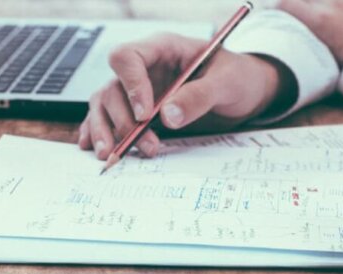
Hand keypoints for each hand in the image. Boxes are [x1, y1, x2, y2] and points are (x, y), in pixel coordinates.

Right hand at [78, 33, 293, 159]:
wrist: (246, 92)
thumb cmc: (238, 78)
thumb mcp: (227, 83)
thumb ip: (199, 96)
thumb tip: (167, 116)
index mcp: (163, 49)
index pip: (127, 57)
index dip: (131, 85)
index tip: (145, 115)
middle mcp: (144, 68)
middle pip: (112, 88)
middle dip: (124, 120)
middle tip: (146, 145)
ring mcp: (138, 90)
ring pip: (104, 105)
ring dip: (106, 131)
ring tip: (112, 155)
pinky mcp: (137, 110)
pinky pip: (108, 118)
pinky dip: (99, 133)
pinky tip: (96, 148)